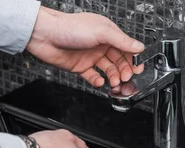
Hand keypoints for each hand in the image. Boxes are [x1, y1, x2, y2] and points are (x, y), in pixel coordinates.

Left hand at [26, 6, 145, 87]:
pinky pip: (93, 76)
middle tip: (125, 78)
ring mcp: (90, 56)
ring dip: (113, 77)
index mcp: (107, 33)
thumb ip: (121, 41)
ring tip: (113, 82)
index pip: (126, 48)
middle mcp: (100, 44)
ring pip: (108, 70)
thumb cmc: (70, 27)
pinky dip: (97, 81)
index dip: (133, 59)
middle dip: (124, 70)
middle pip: (119, 61)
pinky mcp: (80, 66)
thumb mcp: (101, 32)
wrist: (45, 35)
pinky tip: (99, 82)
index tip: (138, 68)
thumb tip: (139, 47)